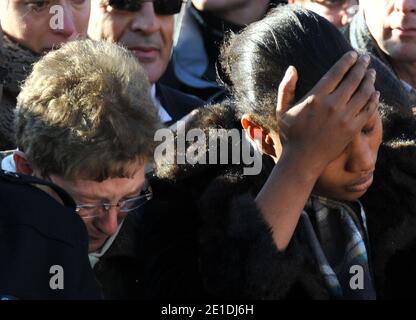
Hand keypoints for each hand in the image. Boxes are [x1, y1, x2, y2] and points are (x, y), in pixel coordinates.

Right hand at [276, 51, 378, 174]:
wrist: (302, 160)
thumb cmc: (291, 134)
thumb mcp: (282, 110)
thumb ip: (286, 88)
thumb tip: (292, 68)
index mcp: (315, 98)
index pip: (336, 72)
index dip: (347, 61)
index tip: (353, 54)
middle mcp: (332, 105)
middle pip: (353, 79)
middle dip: (362, 66)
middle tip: (366, 59)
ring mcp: (344, 118)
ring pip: (364, 92)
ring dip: (370, 80)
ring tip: (371, 73)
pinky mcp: (352, 129)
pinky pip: (368, 110)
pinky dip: (374, 99)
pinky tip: (375, 93)